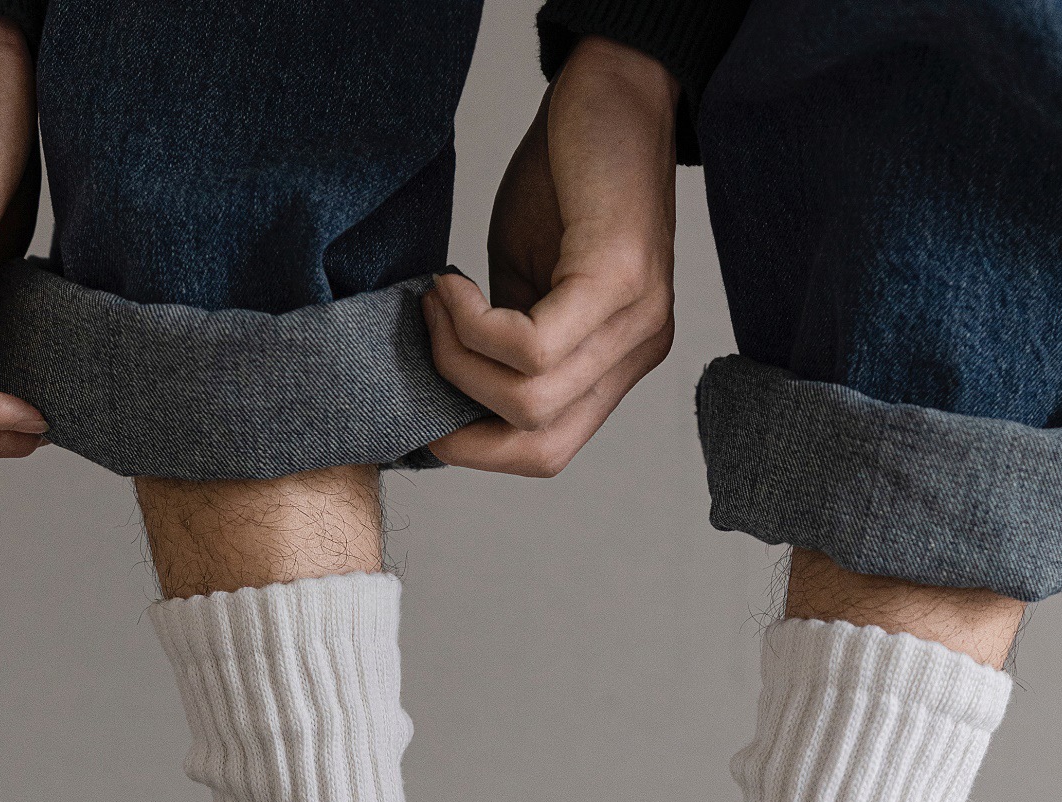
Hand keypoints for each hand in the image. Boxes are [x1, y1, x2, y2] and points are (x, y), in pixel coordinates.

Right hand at [424, 36, 677, 477]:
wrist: (614, 87)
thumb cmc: (564, 181)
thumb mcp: (522, 285)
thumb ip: (498, 348)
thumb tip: (443, 396)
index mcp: (614, 366)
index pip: (547, 453)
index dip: (476, 448)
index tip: (425, 400)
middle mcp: (636, 354)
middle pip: (542, 450)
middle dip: (462, 424)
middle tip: (424, 352)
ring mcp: (637, 322)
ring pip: (532, 404)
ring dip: (461, 360)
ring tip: (437, 304)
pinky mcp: (620, 280)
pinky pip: (534, 347)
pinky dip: (476, 326)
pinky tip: (452, 283)